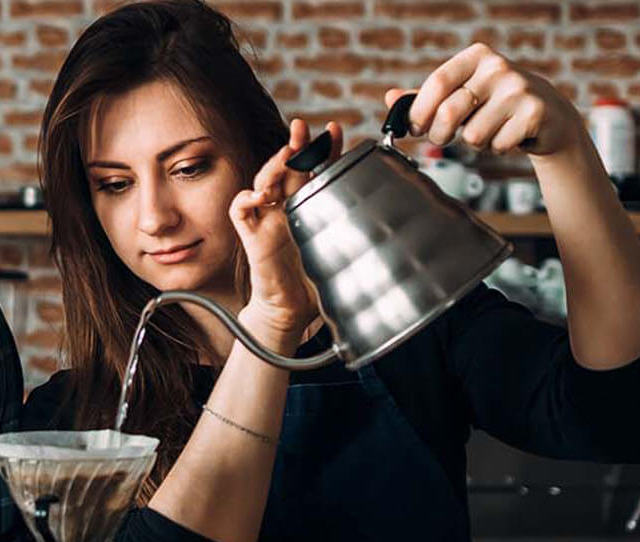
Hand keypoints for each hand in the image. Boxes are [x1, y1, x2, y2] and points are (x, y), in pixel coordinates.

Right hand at [229, 119, 342, 339]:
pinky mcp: (252, 237)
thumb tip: (399, 217)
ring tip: (284, 156)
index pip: (316, 168)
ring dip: (272, 165)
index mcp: (311, 206)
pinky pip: (240, 211)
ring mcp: (268, 220)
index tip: (335, 131)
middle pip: (289, 167)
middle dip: (296, 144)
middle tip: (303, 129)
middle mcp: (287, 208)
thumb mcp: (345, 252)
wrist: (291, 313)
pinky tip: (258, 195)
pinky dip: (245, 199)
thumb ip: (362, 233)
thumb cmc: (316, 284)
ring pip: (263, 180)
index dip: (324, 148)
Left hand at [387, 43, 585, 156]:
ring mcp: (518, 89)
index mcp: (476, 56)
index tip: (414, 128)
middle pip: (450, 112)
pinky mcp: (533, 112)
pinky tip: (508, 135)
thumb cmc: (497, 102)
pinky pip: (497, 145)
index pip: (437, 83)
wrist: (549, 114)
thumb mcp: (463, 92)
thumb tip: (390, 97)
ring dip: (475, 142)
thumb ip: (427, 96)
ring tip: (489, 131)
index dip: (419, 111)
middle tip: (442, 138)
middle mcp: (498, 67)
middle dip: (439, 135)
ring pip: (474, 135)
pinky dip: (497, 148)